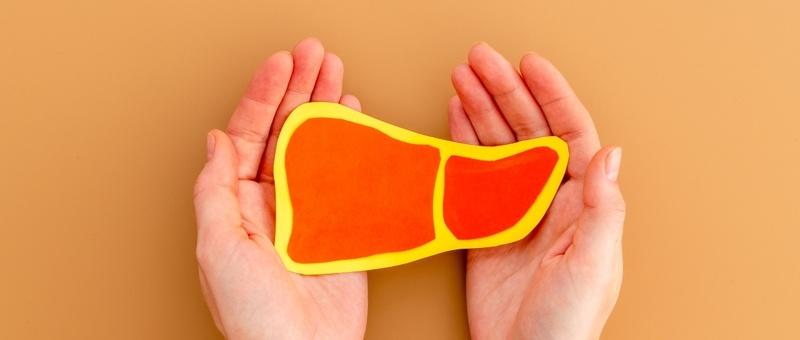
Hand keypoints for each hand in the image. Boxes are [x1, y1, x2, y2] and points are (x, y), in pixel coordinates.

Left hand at [193, 38, 366, 339]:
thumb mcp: (217, 247)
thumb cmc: (252, 314)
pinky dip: (351, 144)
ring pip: (315, 147)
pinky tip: (353, 118)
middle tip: (315, 54)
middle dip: (298, 90)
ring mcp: (307, 212)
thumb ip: (215, 190)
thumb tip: (215, 141)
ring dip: (324, 108)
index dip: (262, 97)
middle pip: (283, 132)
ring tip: (335, 74)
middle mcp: (270, 203)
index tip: (281, 66)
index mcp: (236, 205)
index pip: (247, 136)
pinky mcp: (339, 226)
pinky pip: (345, 175)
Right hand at [449, 43, 625, 339]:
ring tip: (462, 79)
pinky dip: (463, 146)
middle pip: (528, 132)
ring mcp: (515, 212)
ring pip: (498, 148)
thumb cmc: (566, 324)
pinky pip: (473, 176)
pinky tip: (455, 121)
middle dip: (505, 93)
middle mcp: (549, 201)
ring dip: (481, 112)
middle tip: (480, 62)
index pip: (569, 135)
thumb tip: (612, 154)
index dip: (551, 97)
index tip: (529, 67)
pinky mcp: (484, 228)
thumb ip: (603, 210)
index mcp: (582, 205)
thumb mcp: (593, 266)